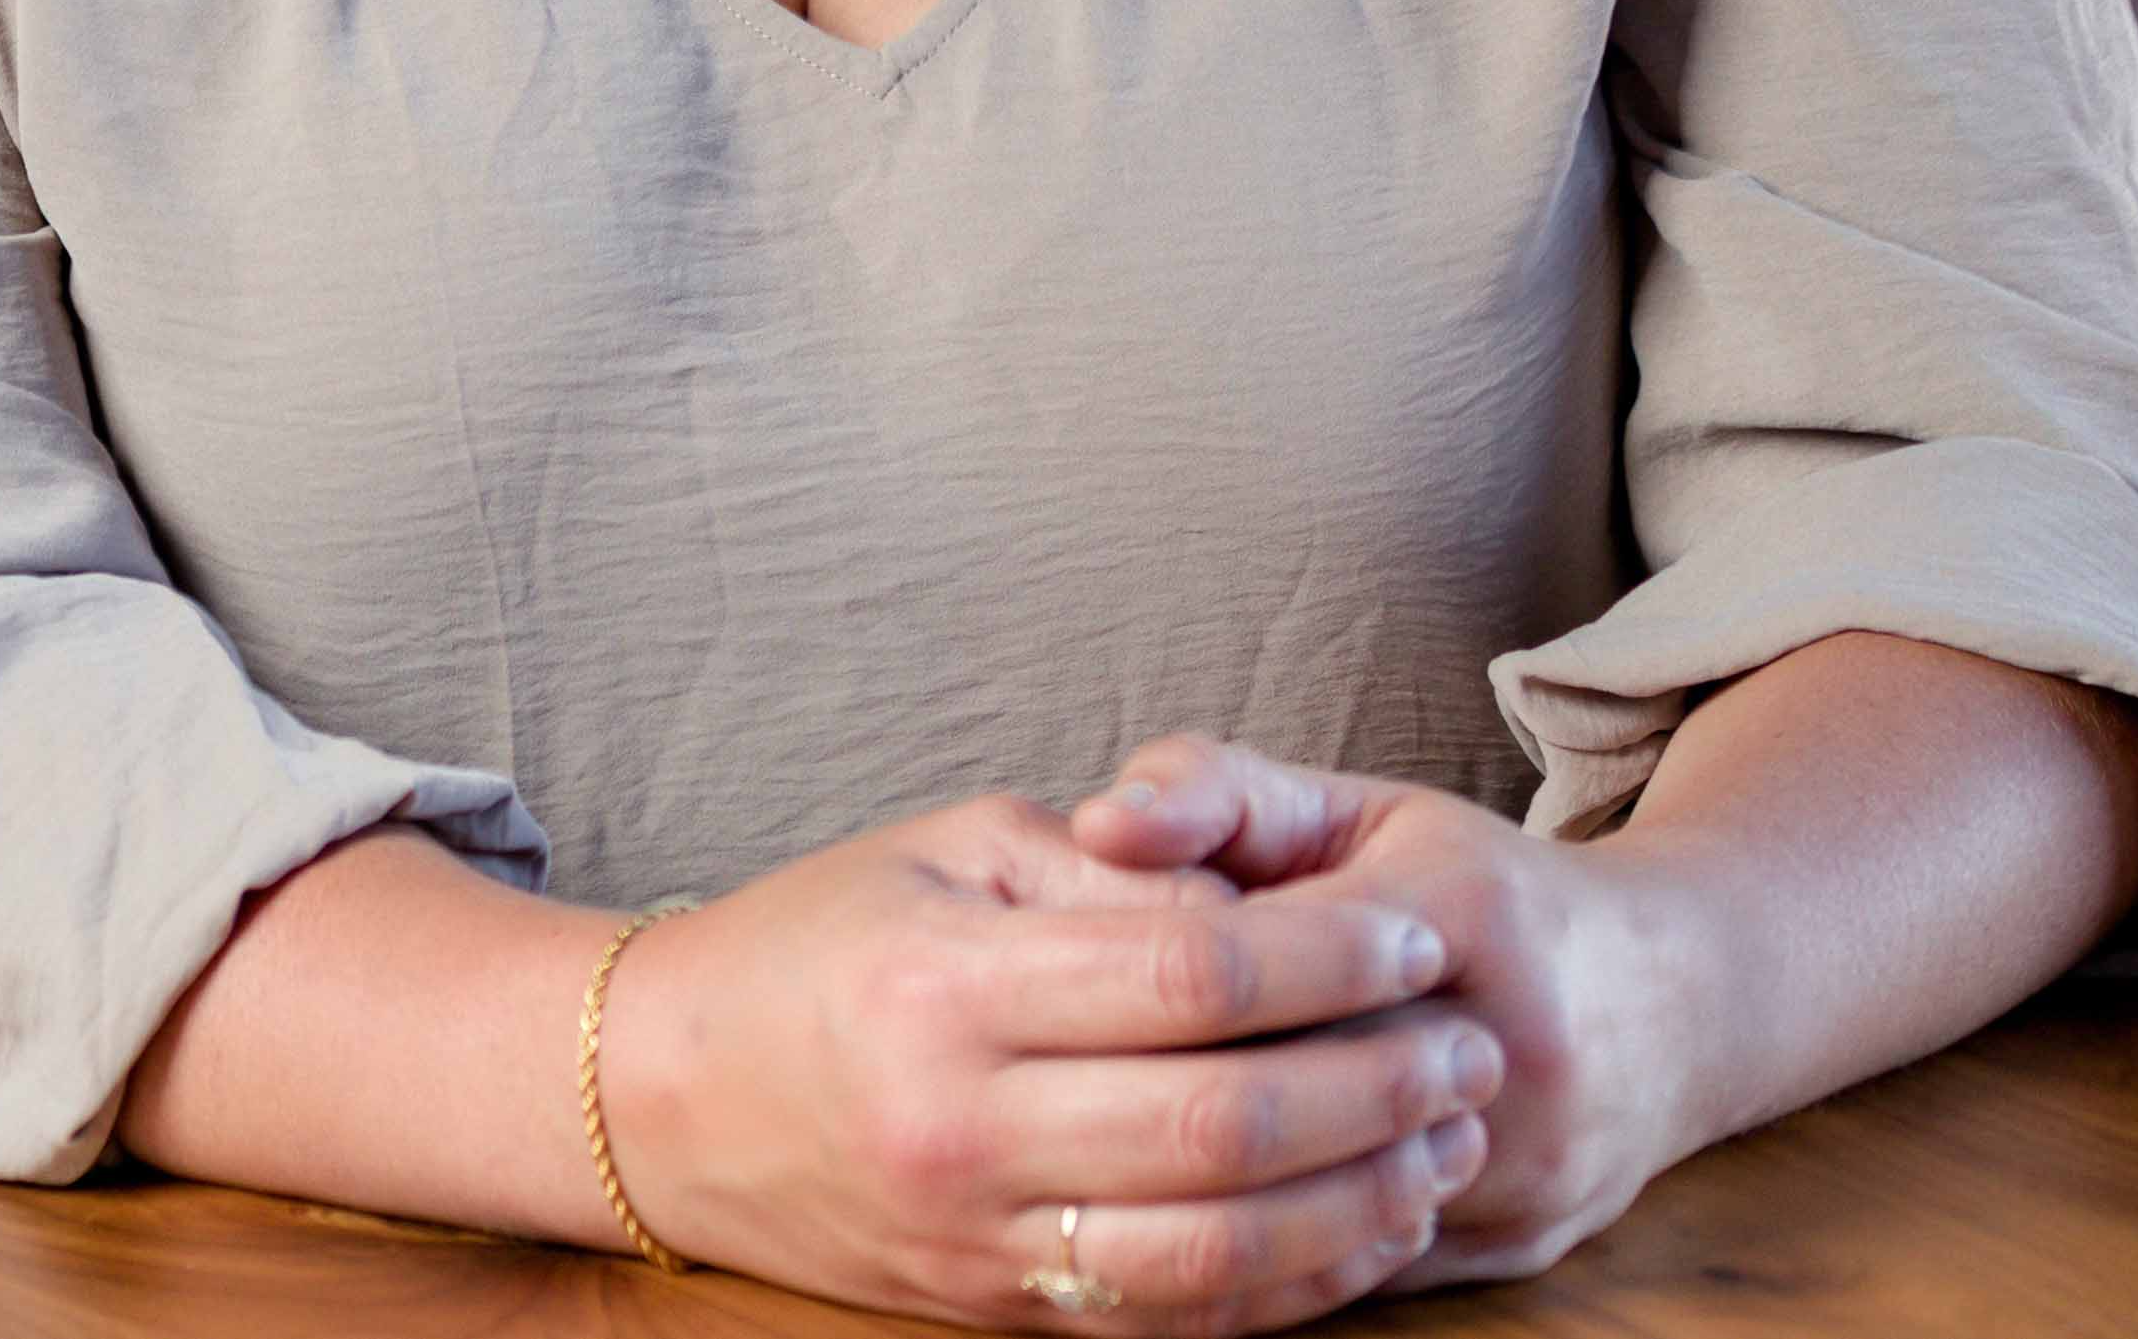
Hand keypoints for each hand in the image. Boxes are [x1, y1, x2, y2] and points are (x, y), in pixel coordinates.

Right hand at [596, 786, 1510, 1328]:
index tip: (1414, 934)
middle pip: (1223, 1125)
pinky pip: (1172, 1316)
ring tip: (1445, 1142)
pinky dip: (1288, 1284)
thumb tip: (1261, 905)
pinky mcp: (995, 1313)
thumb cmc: (827, 933)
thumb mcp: (957, 846)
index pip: (1188, 975)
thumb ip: (1112, 870)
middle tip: (1467, 1044)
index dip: (1324, 959)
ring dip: (1358, 1203)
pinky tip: (1365, 1231)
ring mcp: (980, 1240)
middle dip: (1373, 1087)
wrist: (670, 1095)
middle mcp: (965, 1126)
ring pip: (1216, 1249)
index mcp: (955, 982)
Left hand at [1068, 739, 1708, 1292]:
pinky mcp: (1519, 1248)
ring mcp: (1526, 1162)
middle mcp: (1511, 1043)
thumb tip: (1093, 821)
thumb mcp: (1356, 809)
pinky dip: (1275, 1253)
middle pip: (1294, 1093)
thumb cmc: (1471, 887)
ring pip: (1327, 1204)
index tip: (1077, 986)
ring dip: (1214, 1191)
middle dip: (1168, 1091)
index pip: (1272, 960)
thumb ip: (1220, 793)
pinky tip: (1191, 1227)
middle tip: (1062, 1090)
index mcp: (1462, 909)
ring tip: (1107, 1163)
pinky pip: (1365, 1271)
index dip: (1162, 976)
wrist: (1670, 1001)